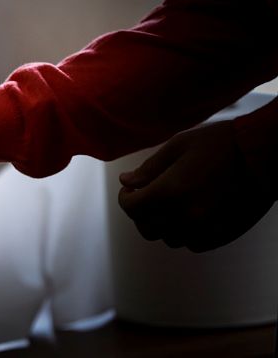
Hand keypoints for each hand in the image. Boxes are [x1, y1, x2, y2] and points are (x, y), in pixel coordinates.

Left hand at [118, 121, 273, 251]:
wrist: (263, 156)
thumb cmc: (220, 144)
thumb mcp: (177, 146)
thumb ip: (149, 168)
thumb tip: (126, 181)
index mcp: (169, 191)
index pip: (130, 208)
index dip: (125, 198)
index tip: (130, 190)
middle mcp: (184, 216)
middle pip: (146, 227)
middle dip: (140, 213)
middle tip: (146, 197)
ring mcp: (204, 229)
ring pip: (168, 239)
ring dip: (162, 225)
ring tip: (169, 206)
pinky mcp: (222, 236)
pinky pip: (192, 244)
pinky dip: (185, 233)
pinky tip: (189, 214)